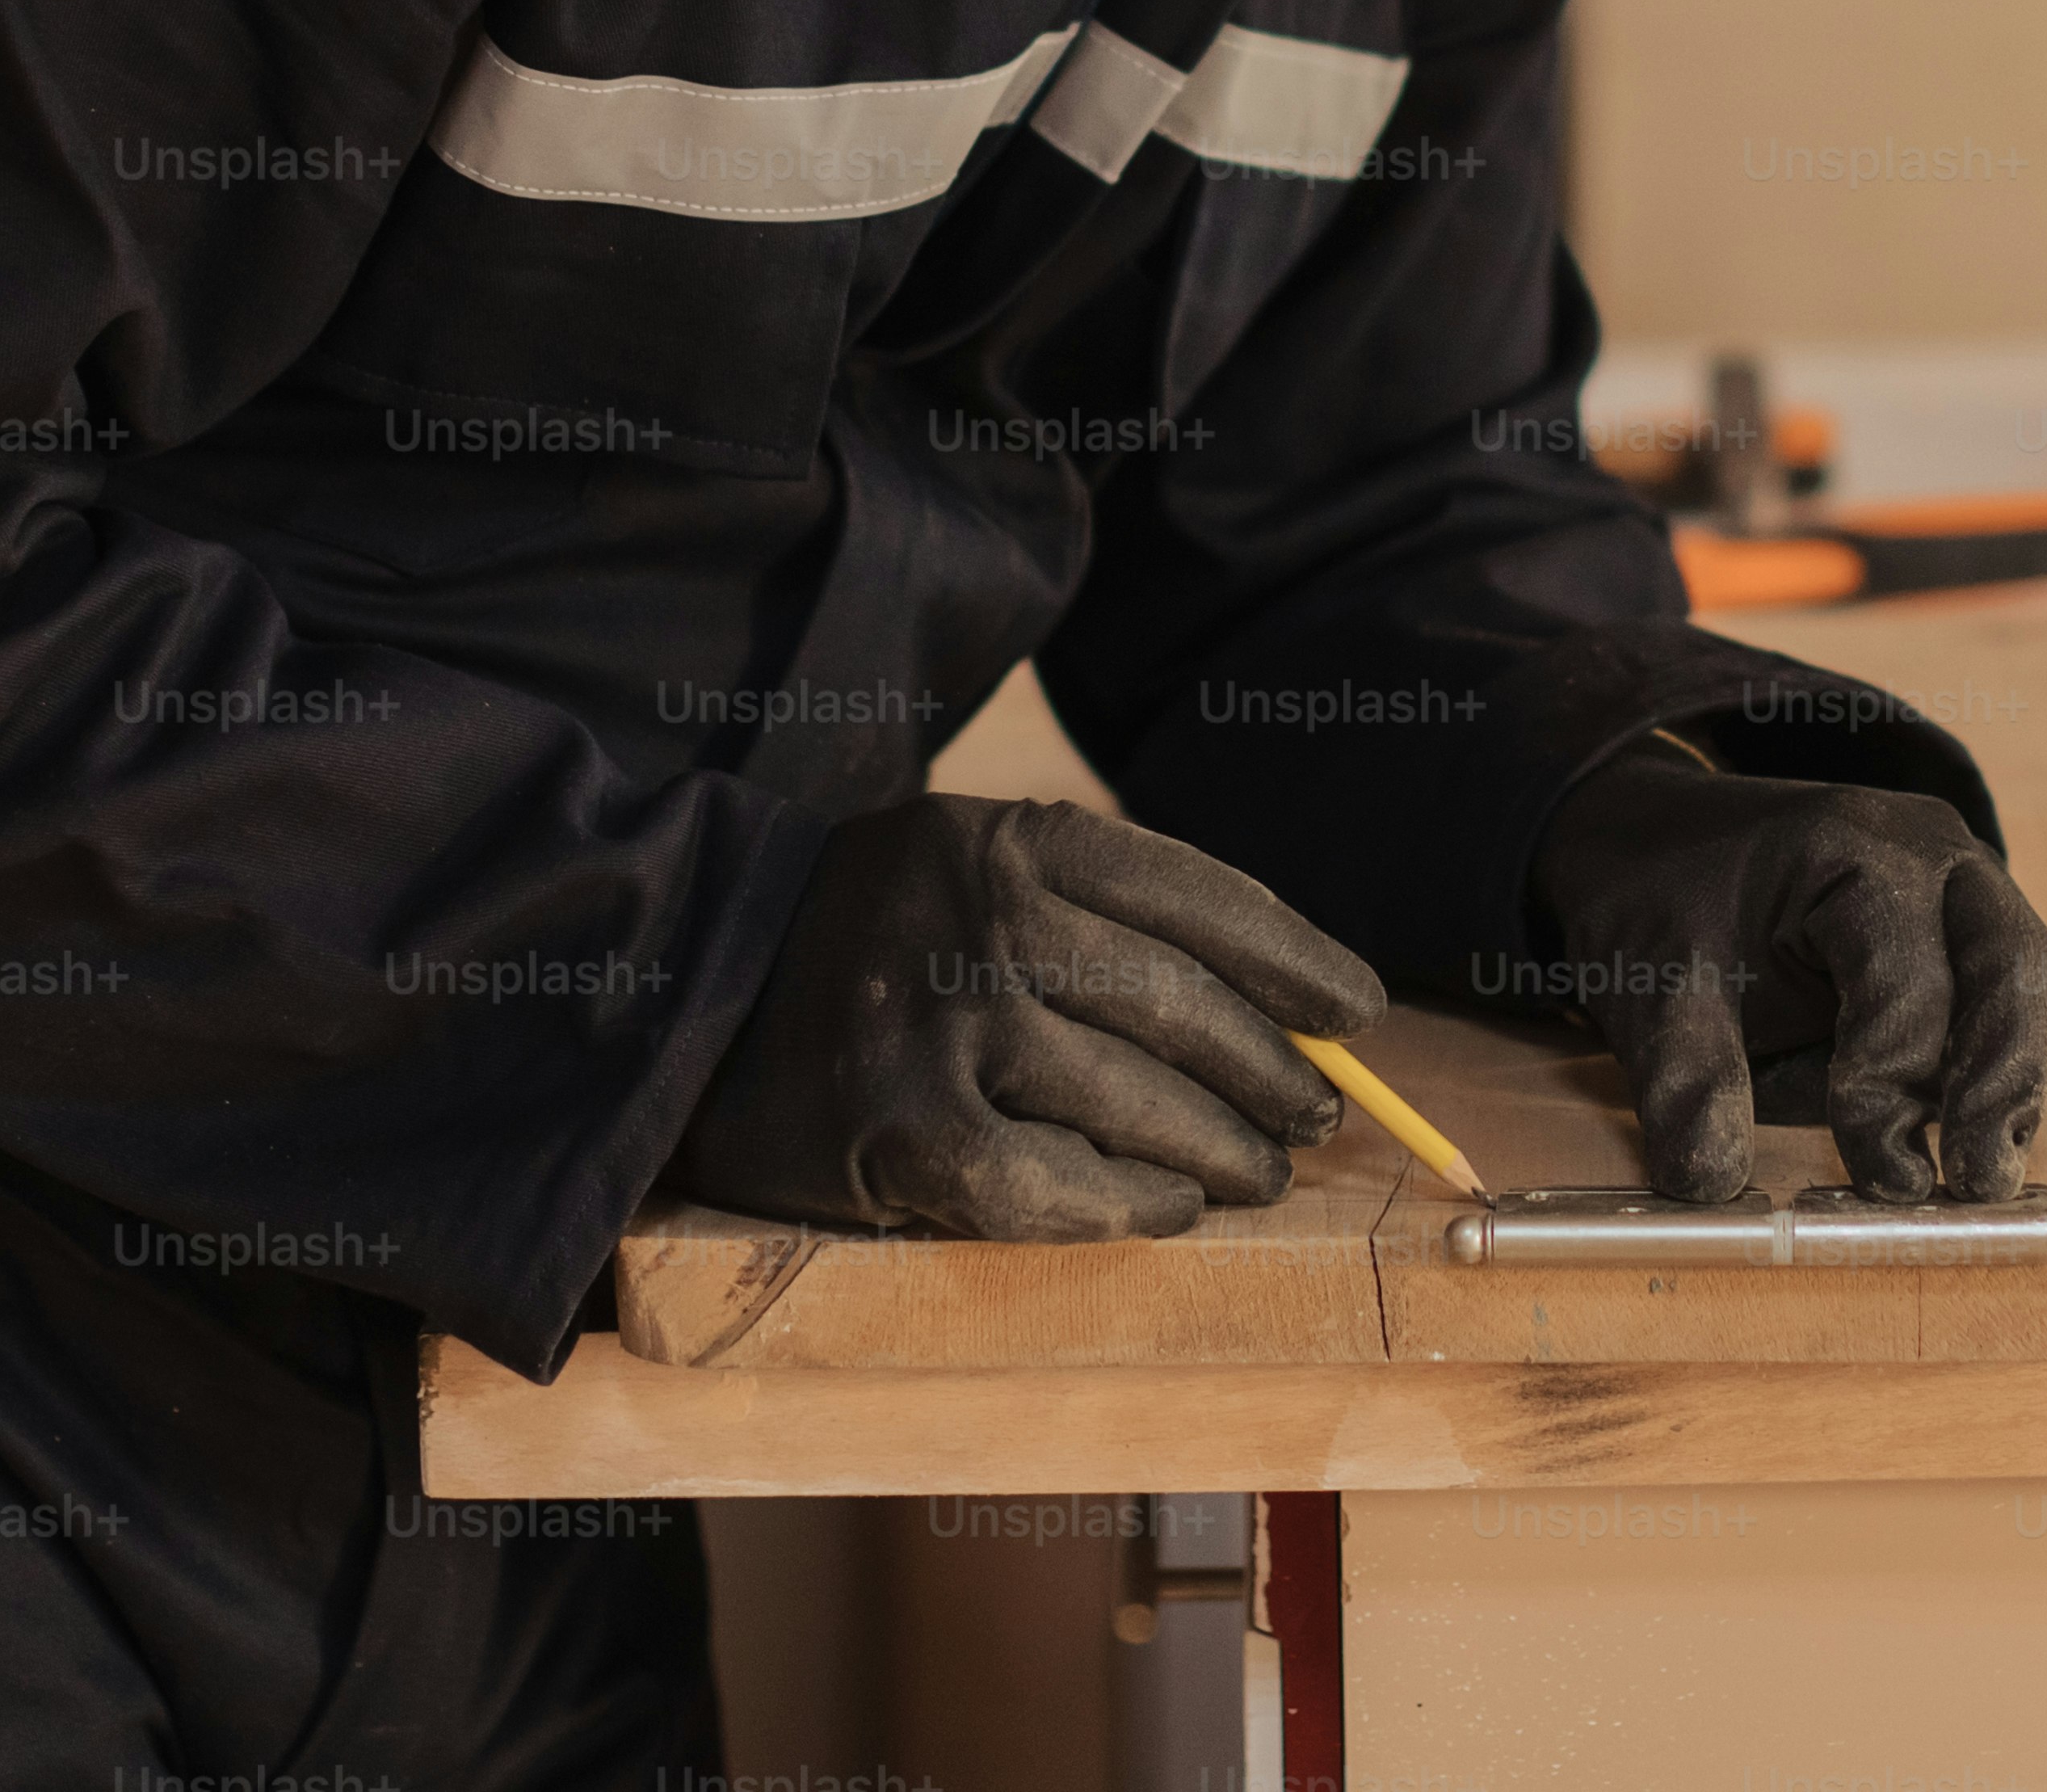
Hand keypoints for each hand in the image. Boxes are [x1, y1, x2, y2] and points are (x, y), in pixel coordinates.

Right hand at [669, 795, 1381, 1240]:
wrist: (690, 991)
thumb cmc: (871, 938)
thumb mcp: (971, 866)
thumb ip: (1099, 911)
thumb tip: (1278, 999)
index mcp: (1010, 839)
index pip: (1198, 894)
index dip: (1295, 959)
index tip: (1355, 1012)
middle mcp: (983, 919)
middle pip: (1184, 1006)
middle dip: (1273, 1071)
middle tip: (1312, 1115)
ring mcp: (941, 1028)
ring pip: (1138, 1101)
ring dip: (1222, 1151)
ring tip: (1259, 1173)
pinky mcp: (904, 1134)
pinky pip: (1057, 1186)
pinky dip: (1129, 1205)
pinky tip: (1164, 1207)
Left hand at [1525, 741, 2046, 1203]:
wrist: (1661, 843)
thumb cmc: (1666, 903)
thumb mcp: (1653, 988)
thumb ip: (1686, 1082)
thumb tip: (1713, 1183)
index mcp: (1855, 851)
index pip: (1908, 982)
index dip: (1893, 1086)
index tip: (1876, 1172)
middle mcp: (1937, 860)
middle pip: (2018, 975)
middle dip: (2002, 1090)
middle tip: (1973, 1184)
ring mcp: (1973, 894)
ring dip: (2012, 1083)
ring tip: (1957, 1158)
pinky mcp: (1984, 940)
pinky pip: (2045, 1006)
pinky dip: (2015, 1067)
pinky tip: (1953, 1115)